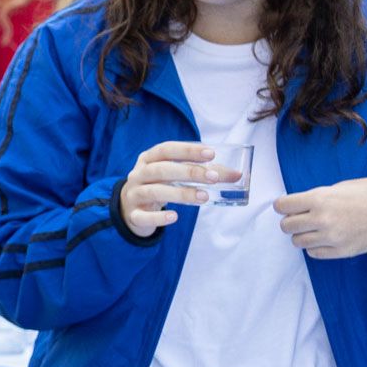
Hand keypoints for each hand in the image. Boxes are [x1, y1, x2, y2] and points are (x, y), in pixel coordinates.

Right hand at [117, 141, 241, 237]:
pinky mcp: (133, 214)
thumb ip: (202, 172)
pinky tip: (174, 217)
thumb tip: (237, 175)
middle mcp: (138, 174)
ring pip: (154, 191)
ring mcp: (134, 194)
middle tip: (213, 177)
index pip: (166, 149)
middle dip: (188, 172)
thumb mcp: (174, 175)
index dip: (187, 150)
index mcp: (148, 159)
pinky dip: (158, 217)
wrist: (128, 207)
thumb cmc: (158, 185)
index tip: (211, 153)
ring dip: (180, 194)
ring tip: (204, 197)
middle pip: (161, 169)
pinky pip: (144, 216)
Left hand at [276, 179, 366, 258]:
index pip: (282, 206)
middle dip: (291, 221)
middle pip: (286, 226)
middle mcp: (322, 219)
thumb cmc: (366, 195)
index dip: (283, 206)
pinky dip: (315, 247)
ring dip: (302, 235)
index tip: (288, 206)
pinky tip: (324, 239)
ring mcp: (332, 237)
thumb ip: (315, 197)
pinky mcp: (341, 251)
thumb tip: (297, 205)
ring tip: (314, 229)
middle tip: (301, 219)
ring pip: (297, 242)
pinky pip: (314, 253)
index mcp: (319, 199)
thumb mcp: (338, 188)